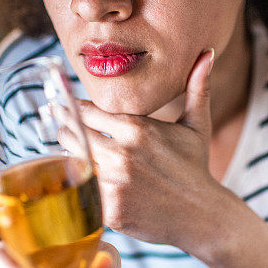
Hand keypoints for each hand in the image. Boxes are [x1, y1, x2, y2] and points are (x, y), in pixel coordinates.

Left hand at [58, 49, 217, 248]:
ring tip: (67, 150)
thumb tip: (207, 51)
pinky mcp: (111, 210)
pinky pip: (81, 193)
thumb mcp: (196, 125)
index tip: (65, 106)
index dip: (73, 108)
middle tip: (59, 126)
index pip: (86, 110)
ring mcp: (115, 184)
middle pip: (73, 134)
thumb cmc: (196, 168)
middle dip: (65, 130)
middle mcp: (123, 154)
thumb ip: (196, 87)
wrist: (203, 215)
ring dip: (68, 157)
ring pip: (72, 163)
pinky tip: (78, 181)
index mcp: (137, 128)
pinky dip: (78, 187)